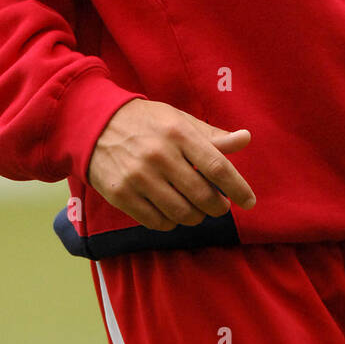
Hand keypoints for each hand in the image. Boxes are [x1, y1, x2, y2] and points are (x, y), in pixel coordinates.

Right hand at [87, 97, 255, 231]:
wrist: (95, 124)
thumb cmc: (146, 122)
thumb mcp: (179, 120)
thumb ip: (212, 135)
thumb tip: (246, 139)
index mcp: (178, 133)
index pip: (217, 166)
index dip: (237, 188)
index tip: (249, 201)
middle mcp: (159, 155)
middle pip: (202, 195)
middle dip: (217, 206)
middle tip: (219, 206)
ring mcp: (139, 177)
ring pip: (182, 213)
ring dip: (196, 216)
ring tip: (196, 209)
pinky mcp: (121, 194)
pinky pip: (157, 222)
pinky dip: (171, 222)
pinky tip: (171, 212)